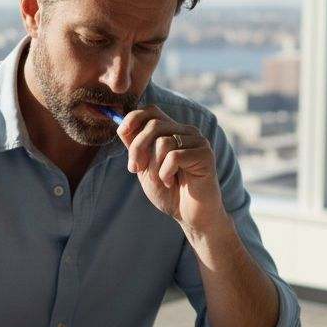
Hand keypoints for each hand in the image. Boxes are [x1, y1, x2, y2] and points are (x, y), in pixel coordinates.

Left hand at [118, 106, 225, 232]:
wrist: (191, 216)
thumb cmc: (170, 192)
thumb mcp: (145, 168)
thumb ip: (136, 147)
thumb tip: (121, 125)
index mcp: (173, 131)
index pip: (151, 111)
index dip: (133, 118)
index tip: (121, 133)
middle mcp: (187, 132)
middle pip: (153, 125)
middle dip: (137, 148)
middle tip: (135, 169)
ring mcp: (198, 141)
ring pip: (163, 141)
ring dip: (154, 166)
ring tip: (162, 180)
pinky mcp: (205, 154)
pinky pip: (174, 157)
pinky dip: (165, 173)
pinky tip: (172, 183)